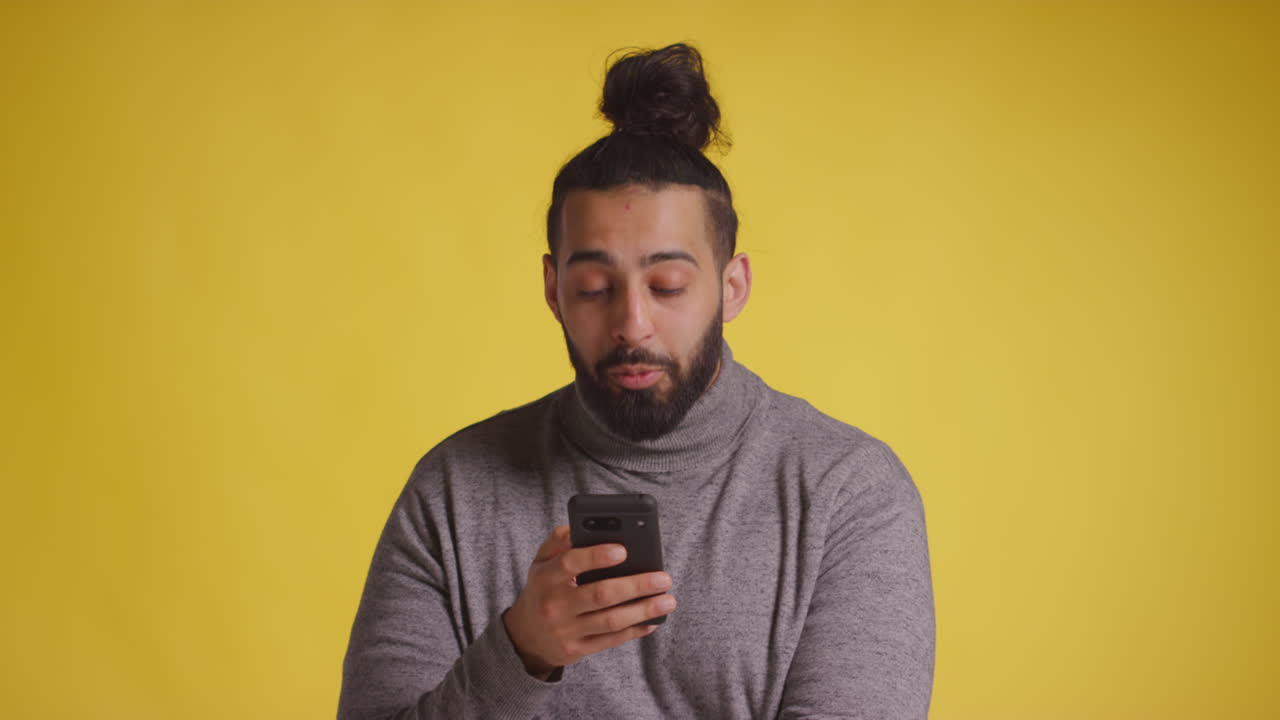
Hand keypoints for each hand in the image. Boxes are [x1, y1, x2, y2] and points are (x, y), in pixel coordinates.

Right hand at [502, 524, 675, 678]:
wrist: (525, 636)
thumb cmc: (542, 590)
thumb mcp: (540, 563)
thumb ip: (557, 542)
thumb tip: (576, 526)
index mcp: (546, 578)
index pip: (570, 564)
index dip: (596, 556)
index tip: (624, 550)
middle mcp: (555, 605)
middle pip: (600, 594)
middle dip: (636, 586)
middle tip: (663, 578)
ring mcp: (566, 630)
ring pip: (610, 620)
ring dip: (643, 610)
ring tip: (668, 600)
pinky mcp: (577, 650)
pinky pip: (610, 640)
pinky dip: (634, 631)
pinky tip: (653, 620)